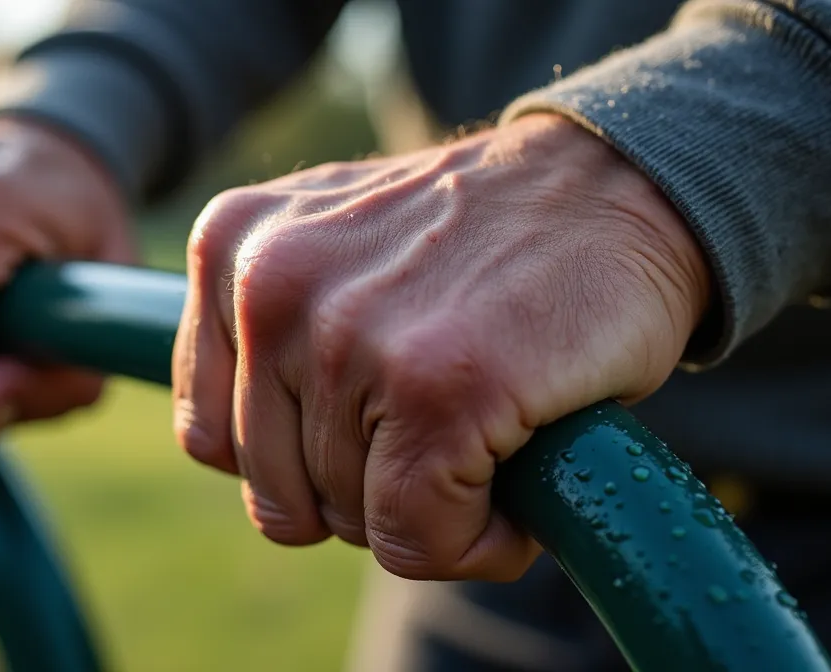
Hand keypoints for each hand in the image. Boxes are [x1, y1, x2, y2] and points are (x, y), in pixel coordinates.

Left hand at [173, 114, 709, 580]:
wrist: (618, 188)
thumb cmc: (479, 240)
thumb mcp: (332, 249)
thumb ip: (265, 335)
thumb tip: (232, 460)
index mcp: (231, 250)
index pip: (213, 440)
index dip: (302, 458)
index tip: (372, 419)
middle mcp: (271, 285)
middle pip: (279, 493)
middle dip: (366, 489)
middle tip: (442, 423)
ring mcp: (350, 338)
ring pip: (350, 521)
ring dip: (429, 509)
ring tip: (486, 425)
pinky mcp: (438, 392)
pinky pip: (419, 539)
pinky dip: (478, 538)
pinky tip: (519, 469)